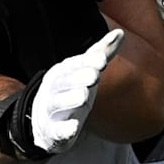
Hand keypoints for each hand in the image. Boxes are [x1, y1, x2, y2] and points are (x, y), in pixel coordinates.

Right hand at [30, 29, 123, 152]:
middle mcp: (55, 88)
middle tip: (94, 75)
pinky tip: (74, 128)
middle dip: (78, 78)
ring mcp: (50, 110)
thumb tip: (120, 32)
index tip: (102, 60)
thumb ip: (103, 52)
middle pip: (65, 81)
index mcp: (63, 71)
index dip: (87, 62)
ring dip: (70, 99)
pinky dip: (64, 129)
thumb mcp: (85, 70)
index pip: (75, 64)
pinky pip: (57, 130)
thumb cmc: (70, 89)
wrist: (43, 122)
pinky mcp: (52, 131)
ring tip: (83, 95)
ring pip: (58, 103)